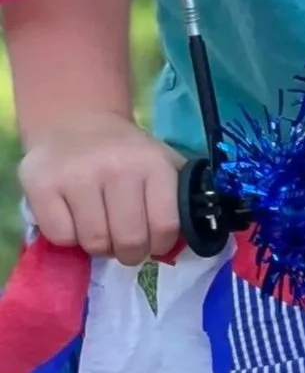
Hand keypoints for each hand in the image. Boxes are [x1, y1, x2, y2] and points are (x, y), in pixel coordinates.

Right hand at [18, 114, 181, 265]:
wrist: (76, 121)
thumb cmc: (127, 154)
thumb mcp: (164, 164)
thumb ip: (180, 199)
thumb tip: (194, 238)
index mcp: (153, 165)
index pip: (165, 228)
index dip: (159, 244)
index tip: (152, 240)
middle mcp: (116, 168)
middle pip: (129, 241)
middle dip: (129, 251)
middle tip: (123, 240)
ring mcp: (76, 176)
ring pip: (94, 243)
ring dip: (98, 245)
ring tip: (99, 226)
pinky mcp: (41, 184)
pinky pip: (61, 237)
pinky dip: (68, 237)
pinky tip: (73, 218)